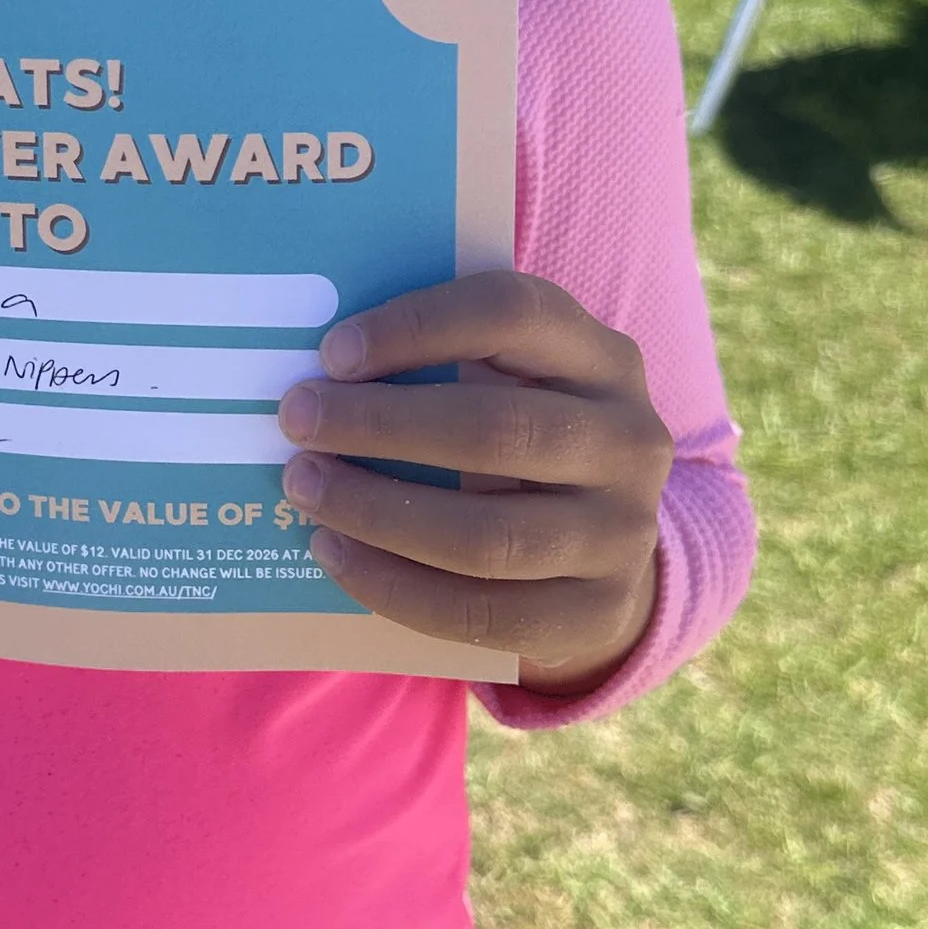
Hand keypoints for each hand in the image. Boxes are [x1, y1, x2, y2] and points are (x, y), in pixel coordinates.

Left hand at [276, 272, 670, 691]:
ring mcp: (622, 535)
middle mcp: (630, 441)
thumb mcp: (515, 379)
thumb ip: (446, 357)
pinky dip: (392, 586)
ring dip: (375, 511)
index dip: (420, 325)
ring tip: (304, 487)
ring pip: (485, 535)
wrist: (604, 546)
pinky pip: (480, 612)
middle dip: (380, 424)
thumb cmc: (523, 436)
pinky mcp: (596, 613)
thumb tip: (323, 365)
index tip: (333, 351)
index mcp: (604, 358)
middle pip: (496, 430)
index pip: (514, 314)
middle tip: (298, 419)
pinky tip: (334, 553)